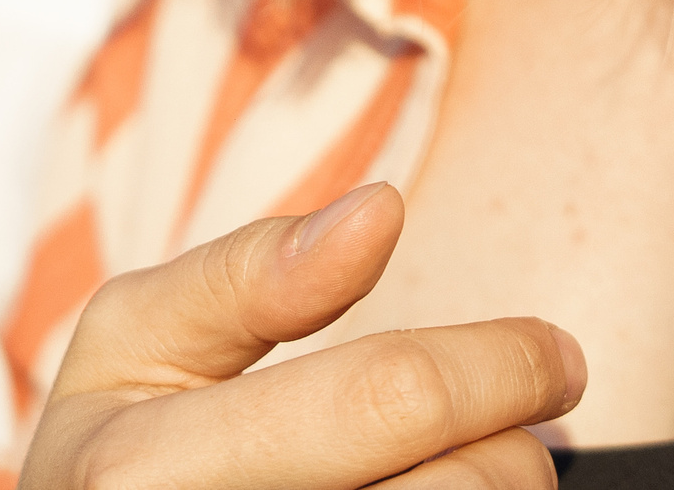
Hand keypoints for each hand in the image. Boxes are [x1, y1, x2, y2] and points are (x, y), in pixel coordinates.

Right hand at [21, 182, 584, 488]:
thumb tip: (376, 211)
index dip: (499, 363)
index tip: (552, 354)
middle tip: (517, 427)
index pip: (388, 400)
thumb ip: (247, 272)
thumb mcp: (134, 347)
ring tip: (472, 477)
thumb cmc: (120, 463)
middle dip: (510, 445)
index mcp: (140, 475)